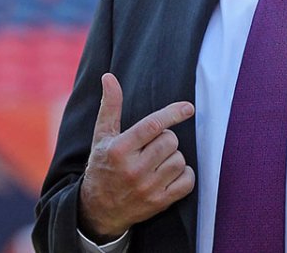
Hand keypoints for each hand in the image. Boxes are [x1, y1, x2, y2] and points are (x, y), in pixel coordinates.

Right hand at [78, 73, 195, 242]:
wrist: (98, 210)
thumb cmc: (102, 166)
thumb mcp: (102, 137)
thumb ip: (110, 107)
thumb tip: (109, 77)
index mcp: (119, 150)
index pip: (152, 126)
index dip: (172, 114)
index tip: (188, 108)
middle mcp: (133, 170)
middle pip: (169, 141)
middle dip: (166, 139)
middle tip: (152, 146)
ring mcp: (147, 188)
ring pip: (180, 160)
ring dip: (174, 157)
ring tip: (158, 162)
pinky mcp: (159, 203)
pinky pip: (187, 181)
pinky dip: (184, 175)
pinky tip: (169, 175)